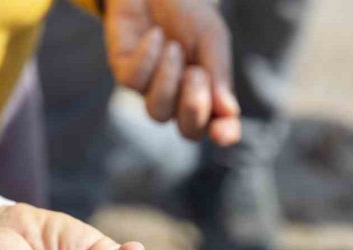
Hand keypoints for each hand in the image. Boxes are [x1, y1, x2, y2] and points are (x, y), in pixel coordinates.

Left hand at [105, 0, 240, 145]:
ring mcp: (150, 90)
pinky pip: (134, 83)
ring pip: (157, 111)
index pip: (217, 125)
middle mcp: (179, 99)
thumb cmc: (186, 13)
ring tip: (174, 47)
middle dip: (194, 108)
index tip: (224, 132)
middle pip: (187, 130)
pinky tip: (154, 36)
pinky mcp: (124, 74)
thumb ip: (218, 72)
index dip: (223, 133)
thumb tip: (228, 111)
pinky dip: (147, 57)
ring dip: (168, 79)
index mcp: (206, 92)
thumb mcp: (211, 37)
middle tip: (197, 74)